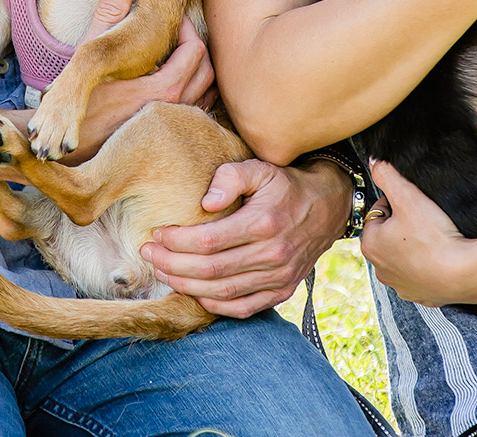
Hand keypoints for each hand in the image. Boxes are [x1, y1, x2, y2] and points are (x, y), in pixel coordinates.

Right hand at [63, 0, 216, 161]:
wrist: (68, 146)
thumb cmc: (77, 100)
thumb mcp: (90, 53)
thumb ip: (110, 13)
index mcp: (162, 89)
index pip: (196, 51)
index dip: (187, 29)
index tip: (172, 21)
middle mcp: (174, 110)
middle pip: (207, 72)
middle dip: (196, 47)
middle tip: (177, 34)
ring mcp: (174, 125)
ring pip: (205, 93)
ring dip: (197, 70)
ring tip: (177, 55)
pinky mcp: (169, 135)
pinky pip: (196, 109)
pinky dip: (194, 91)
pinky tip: (174, 81)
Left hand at [140, 159, 352, 316]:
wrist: (328, 207)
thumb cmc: (285, 185)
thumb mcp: (260, 168)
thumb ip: (230, 178)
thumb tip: (206, 203)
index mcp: (264, 223)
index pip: (208, 240)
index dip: (176, 241)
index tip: (156, 233)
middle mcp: (273, 254)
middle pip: (210, 270)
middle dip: (171, 264)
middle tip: (148, 253)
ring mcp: (279, 277)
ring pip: (222, 292)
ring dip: (185, 285)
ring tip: (162, 271)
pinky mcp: (282, 291)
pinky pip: (241, 307)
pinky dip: (213, 304)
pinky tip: (192, 290)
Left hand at [361, 159, 476, 306]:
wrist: (465, 273)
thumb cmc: (433, 235)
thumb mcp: (408, 196)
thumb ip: (387, 175)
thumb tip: (374, 161)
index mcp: (370, 245)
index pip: (379, 214)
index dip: (397, 204)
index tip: (415, 205)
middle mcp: (380, 270)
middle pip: (390, 237)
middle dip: (404, 227)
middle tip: (426, 220)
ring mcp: (401, 287)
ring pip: (405, 257)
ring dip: (416, 247)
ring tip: (435, 238)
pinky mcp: (422, 297)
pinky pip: (423, 275)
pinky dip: (430, 267)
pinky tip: (442, 257)